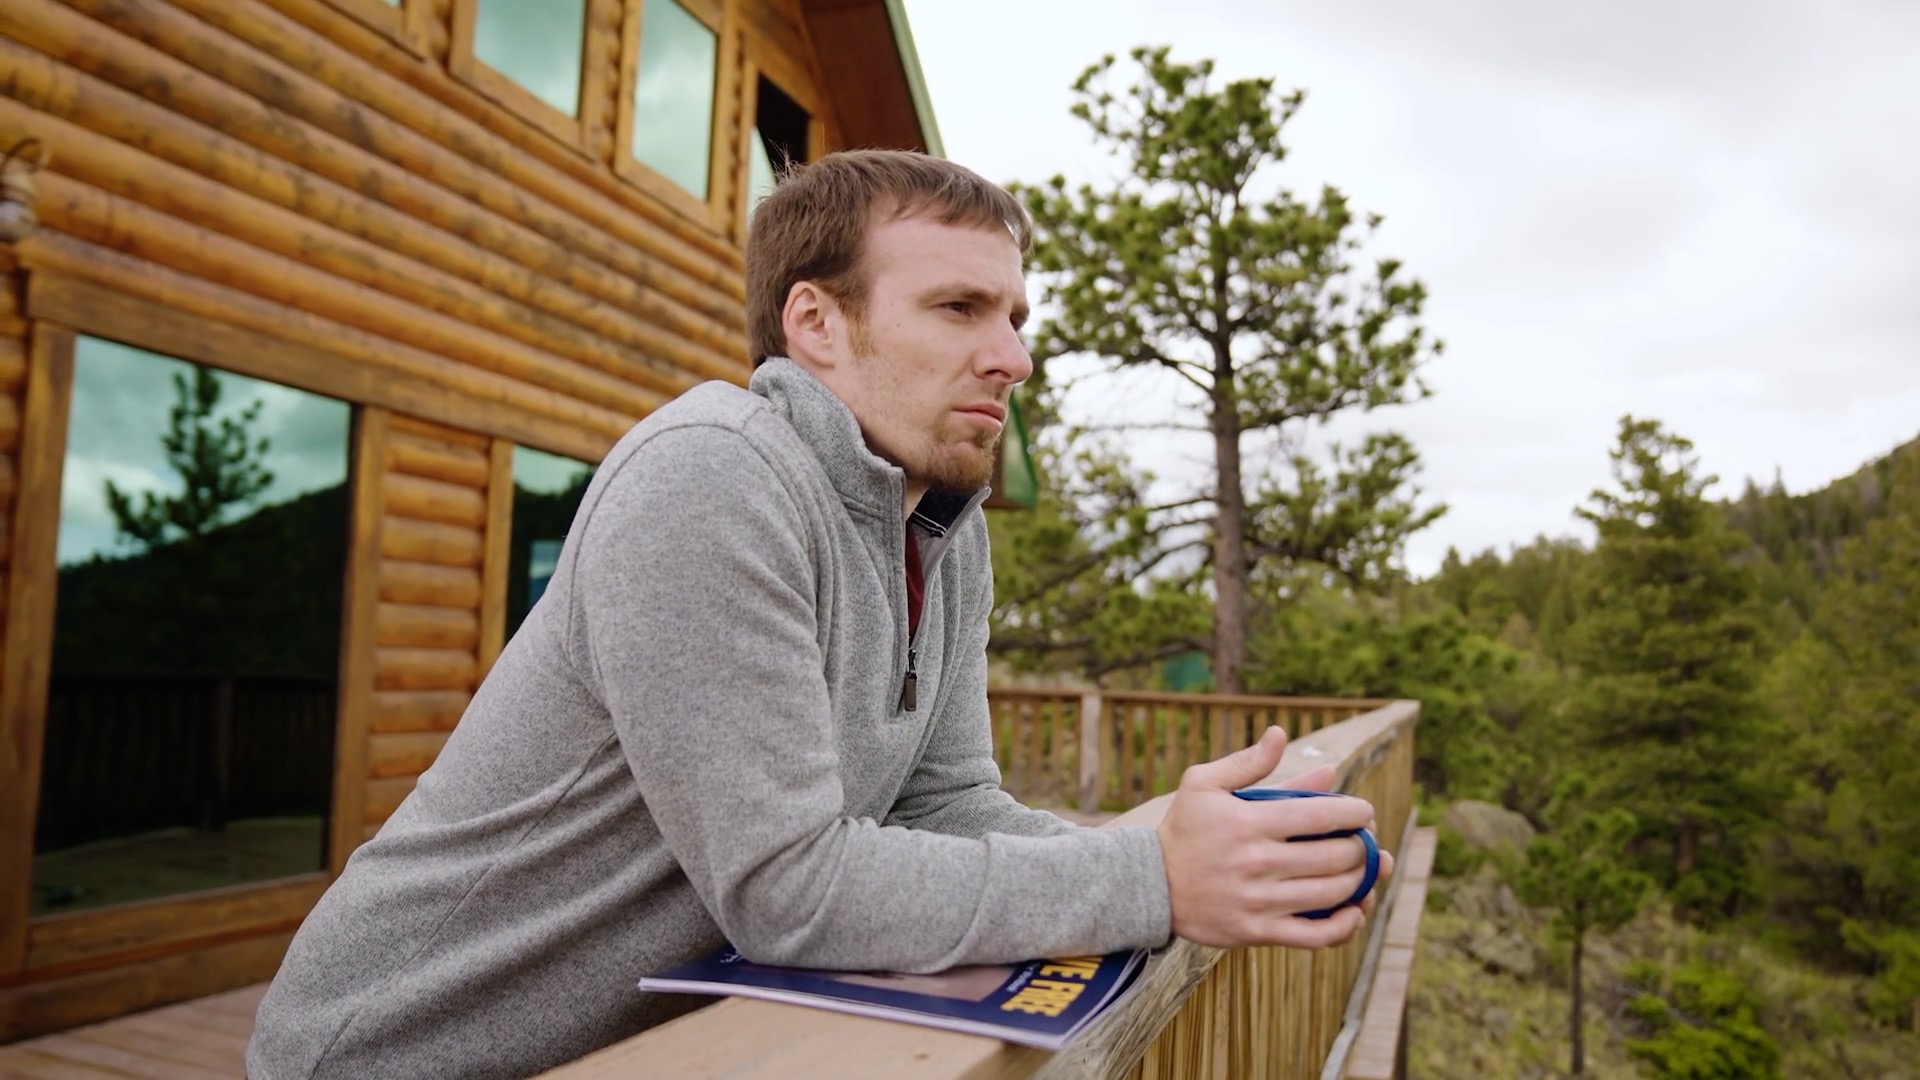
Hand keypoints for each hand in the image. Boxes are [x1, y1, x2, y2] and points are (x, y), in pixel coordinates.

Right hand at [1156, 726, 1394, 949]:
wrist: (1149, 884)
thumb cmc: (1183, 829)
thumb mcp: (1204, 783)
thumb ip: (1248, 762)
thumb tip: (1281, 735)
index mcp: (1248, 822)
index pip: (1318, 815)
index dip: (1353, 813)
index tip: (1365, 812)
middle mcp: (1256, 862)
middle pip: (1333, 856)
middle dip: (1362, 848)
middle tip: (1367, 842)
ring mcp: (1257, 901)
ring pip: (1330, 895)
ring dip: (1360, 882)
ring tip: (1365, 871)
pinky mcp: (1255, 932)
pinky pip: (1313, 936)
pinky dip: (1343, 926)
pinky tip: (1354, 912)